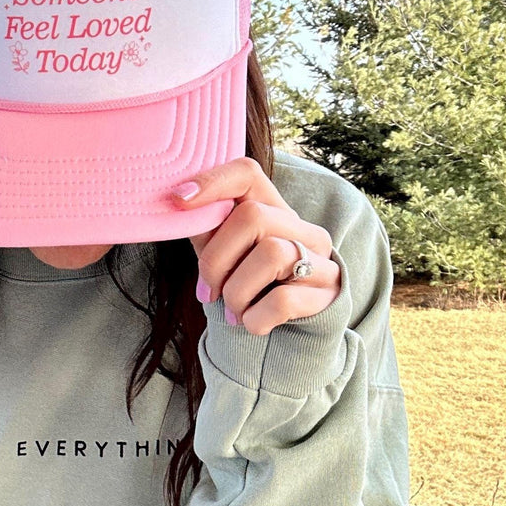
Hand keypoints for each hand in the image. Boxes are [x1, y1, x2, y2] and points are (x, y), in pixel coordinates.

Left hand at [170, 157, 341, 335]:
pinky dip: (254, 318)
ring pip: (271, 254)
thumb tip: (177, 207)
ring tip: (233, 310)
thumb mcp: (224, 253)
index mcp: (272, 209)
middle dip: (217, 260)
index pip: (246, 173)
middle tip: (208, 290)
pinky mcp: (328, 294)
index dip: (212, 181)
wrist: (291, 332)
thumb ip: (206, 229)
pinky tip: (251, 323)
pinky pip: (283, 300)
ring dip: (236, 292)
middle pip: (252, 217)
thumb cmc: (248, 285)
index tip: (179, 200)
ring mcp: (321, 258)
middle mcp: (302, 227)